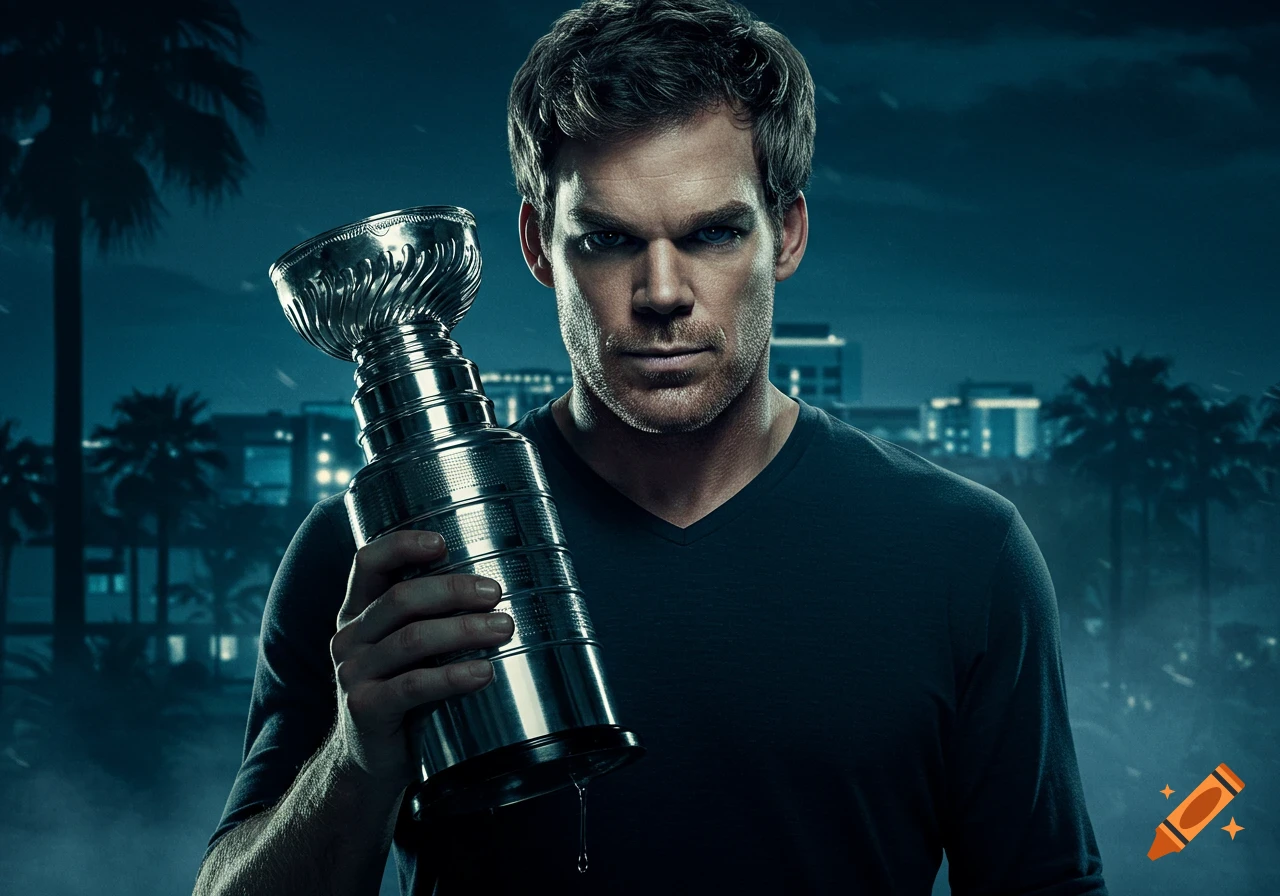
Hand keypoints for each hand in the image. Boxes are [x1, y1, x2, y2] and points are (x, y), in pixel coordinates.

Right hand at [328, 529, 512, 786]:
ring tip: (505, 628)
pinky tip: (485, 672)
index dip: (402, 545)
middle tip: (496, 593)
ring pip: (413, 639)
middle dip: (454, 590)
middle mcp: (348, 637)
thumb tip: (499, 590)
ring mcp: (352, 674)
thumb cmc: (404, 694)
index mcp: (358, 612)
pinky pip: (414, 686)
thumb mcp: (408, 650)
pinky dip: (453, 676)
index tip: (443, 543)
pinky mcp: (366, 709)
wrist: (369, 763)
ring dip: (464, 630)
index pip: (368, 562)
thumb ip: (432, 618)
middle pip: (400, 598)